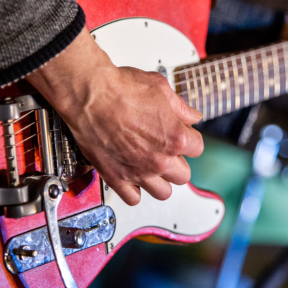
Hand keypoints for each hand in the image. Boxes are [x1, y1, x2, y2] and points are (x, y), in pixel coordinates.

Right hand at [27, 28, 203, 204]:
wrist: (90, 95)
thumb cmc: (121, 89)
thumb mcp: (161, 89)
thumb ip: (181, 107)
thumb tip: (192, 116)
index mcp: (175, 138)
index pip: (198, 148)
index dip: (190, 139)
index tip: (182, 135)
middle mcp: (160, 160)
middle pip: (183, 174)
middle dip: (178, 162)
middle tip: (167, 151)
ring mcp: (138, 172)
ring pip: (163, 192)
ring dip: (161, 180)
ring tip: (153, 167)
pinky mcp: (117, 178)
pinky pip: (133, 198)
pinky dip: (135, 191)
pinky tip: (133, 177)